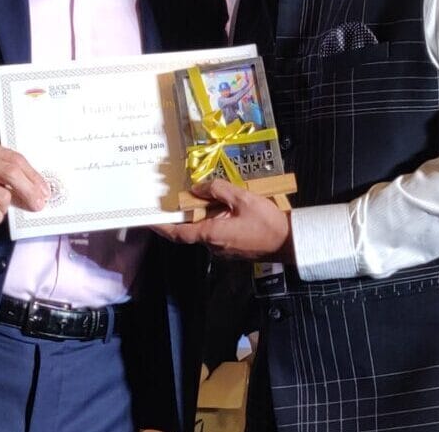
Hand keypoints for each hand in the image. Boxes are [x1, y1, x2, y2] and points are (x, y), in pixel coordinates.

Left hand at [153, 179, 293, 262]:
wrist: (289, 242)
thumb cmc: (266, 221)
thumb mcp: (242, 198)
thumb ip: (218, 190)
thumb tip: (197, 188)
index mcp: (211, 234)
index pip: (179, 233)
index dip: (162, 227)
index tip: (149, 221)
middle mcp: (213, 246)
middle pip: (192, 229)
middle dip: (188, 214)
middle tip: (184, 197)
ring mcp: (223, 250)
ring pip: (206, 231)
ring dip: (205, 217)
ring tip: (210, 198)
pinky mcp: (233, 250)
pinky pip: (218, 235)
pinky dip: (216, 222)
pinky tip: (226, 209)